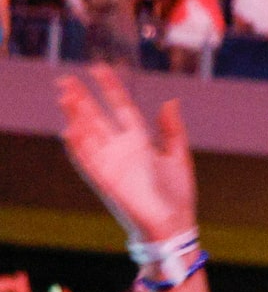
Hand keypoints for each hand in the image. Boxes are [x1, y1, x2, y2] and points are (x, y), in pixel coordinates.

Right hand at [56, 65, 196, 243]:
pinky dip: (78, 147)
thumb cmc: (176, 193)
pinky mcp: (106, 180)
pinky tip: (69, 130)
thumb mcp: (178, 156)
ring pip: (87, 134)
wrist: (174, 223)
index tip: (99, 68)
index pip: (120, 107)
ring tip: (65, 96)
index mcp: (138, 140)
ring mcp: (111, 163)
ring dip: (75, 117)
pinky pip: (87, 161)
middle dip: (82, 99)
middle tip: (66, 79)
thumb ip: (172, 129)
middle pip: (96, 117)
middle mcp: (120, 148)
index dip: (110, 87)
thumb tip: (171, 101)